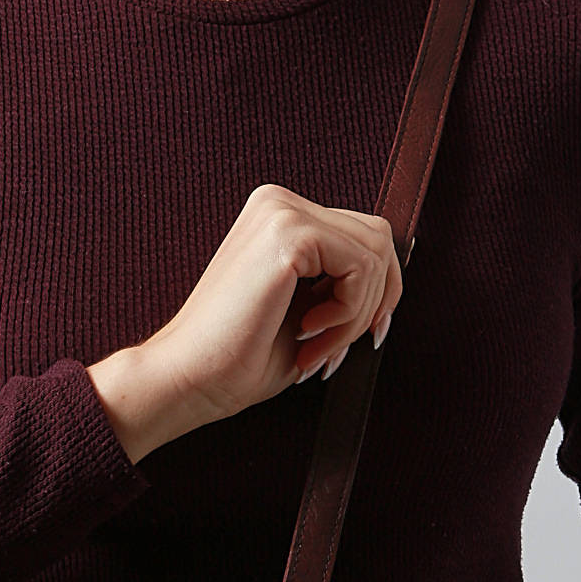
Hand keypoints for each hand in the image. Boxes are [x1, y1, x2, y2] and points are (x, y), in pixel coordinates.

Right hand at [92, 182, 403, 459]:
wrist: (189, 379)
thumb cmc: (238, 358)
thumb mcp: (305, 311)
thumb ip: (341, 285)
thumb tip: (391, 285)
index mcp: (278, 216)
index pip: (363, 235)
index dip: (377, 292)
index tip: (361, 338)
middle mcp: (279, 202)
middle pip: (377, 237)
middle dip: (372, 303)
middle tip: (333, 350)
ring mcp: (282, 212)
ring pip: (374, 253)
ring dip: (355, 315)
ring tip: (315, 347)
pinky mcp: (288, 234)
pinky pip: (361, 267)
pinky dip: (348, 312)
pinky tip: (307, 333)